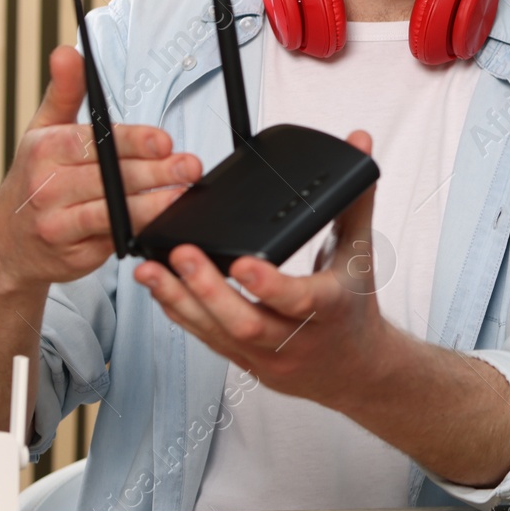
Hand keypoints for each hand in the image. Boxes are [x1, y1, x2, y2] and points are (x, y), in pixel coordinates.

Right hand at [0, 45, 202, 293]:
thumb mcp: (42, 131)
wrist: (6, 242)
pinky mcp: (74, 255)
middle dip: (154, 173)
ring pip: (111, 214)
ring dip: (150, 206)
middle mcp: (47, 188)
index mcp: (45, 151)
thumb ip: (64, 92)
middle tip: (188, 166)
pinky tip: (163, 226)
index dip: (132, 142)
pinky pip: (112, 242)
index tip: (164, 141)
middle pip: (108, 178)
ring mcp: (58, 225)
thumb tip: (67, 52)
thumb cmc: (35, 178)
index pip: (93, 143)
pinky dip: (138, 233)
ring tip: (180, 197)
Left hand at [134, 130, 394, 406]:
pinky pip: (208, 341)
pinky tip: (160, 290)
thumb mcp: (360, 250)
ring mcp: (268, 356)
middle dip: (208, 289)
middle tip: (181, 254)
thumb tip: (359, 141)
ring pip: (219, 335)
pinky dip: (182, 314)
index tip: (241, 262)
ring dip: (181, 301)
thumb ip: (354, 195)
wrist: (357, 369)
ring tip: (149, 271)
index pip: (298, 300)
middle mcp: (297, 338)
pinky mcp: (246, 363)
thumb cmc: (354, 304)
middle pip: (247, 322)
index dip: (268, 285)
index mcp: (329, 307)